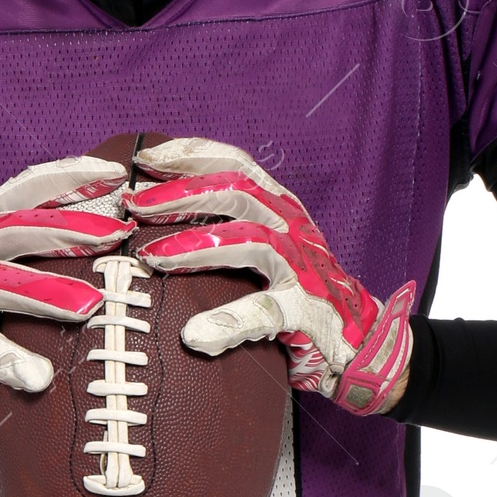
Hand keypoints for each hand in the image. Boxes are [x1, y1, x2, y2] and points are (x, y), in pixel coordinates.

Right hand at [0, 156, 129, 402]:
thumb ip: (39, 234)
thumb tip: (112, 224)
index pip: (30, 186)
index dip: (72, 175)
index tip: (117, 172)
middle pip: (24, 229)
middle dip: (74, 229)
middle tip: (118, 234)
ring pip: (3, 284)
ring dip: (48, 292)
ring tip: (90, 305)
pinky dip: (10, 361)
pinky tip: (38, 375)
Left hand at [124, 138, 414, 415]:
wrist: (361, 340)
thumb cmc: (299, 290)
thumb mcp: (267, 246)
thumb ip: (226, 226)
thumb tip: (157, 208)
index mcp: (280, 208)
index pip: (235, 164)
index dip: (191, 155)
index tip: (144, 157)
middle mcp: (293, 229)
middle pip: (237, 192)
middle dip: (181, 194)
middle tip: (135, 204)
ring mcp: (303, 269)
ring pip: (250, 241)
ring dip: (196, 246)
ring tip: (151, 257)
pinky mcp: (307, 313)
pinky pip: (266, 311)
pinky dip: (229, 322)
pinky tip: (195, 335)